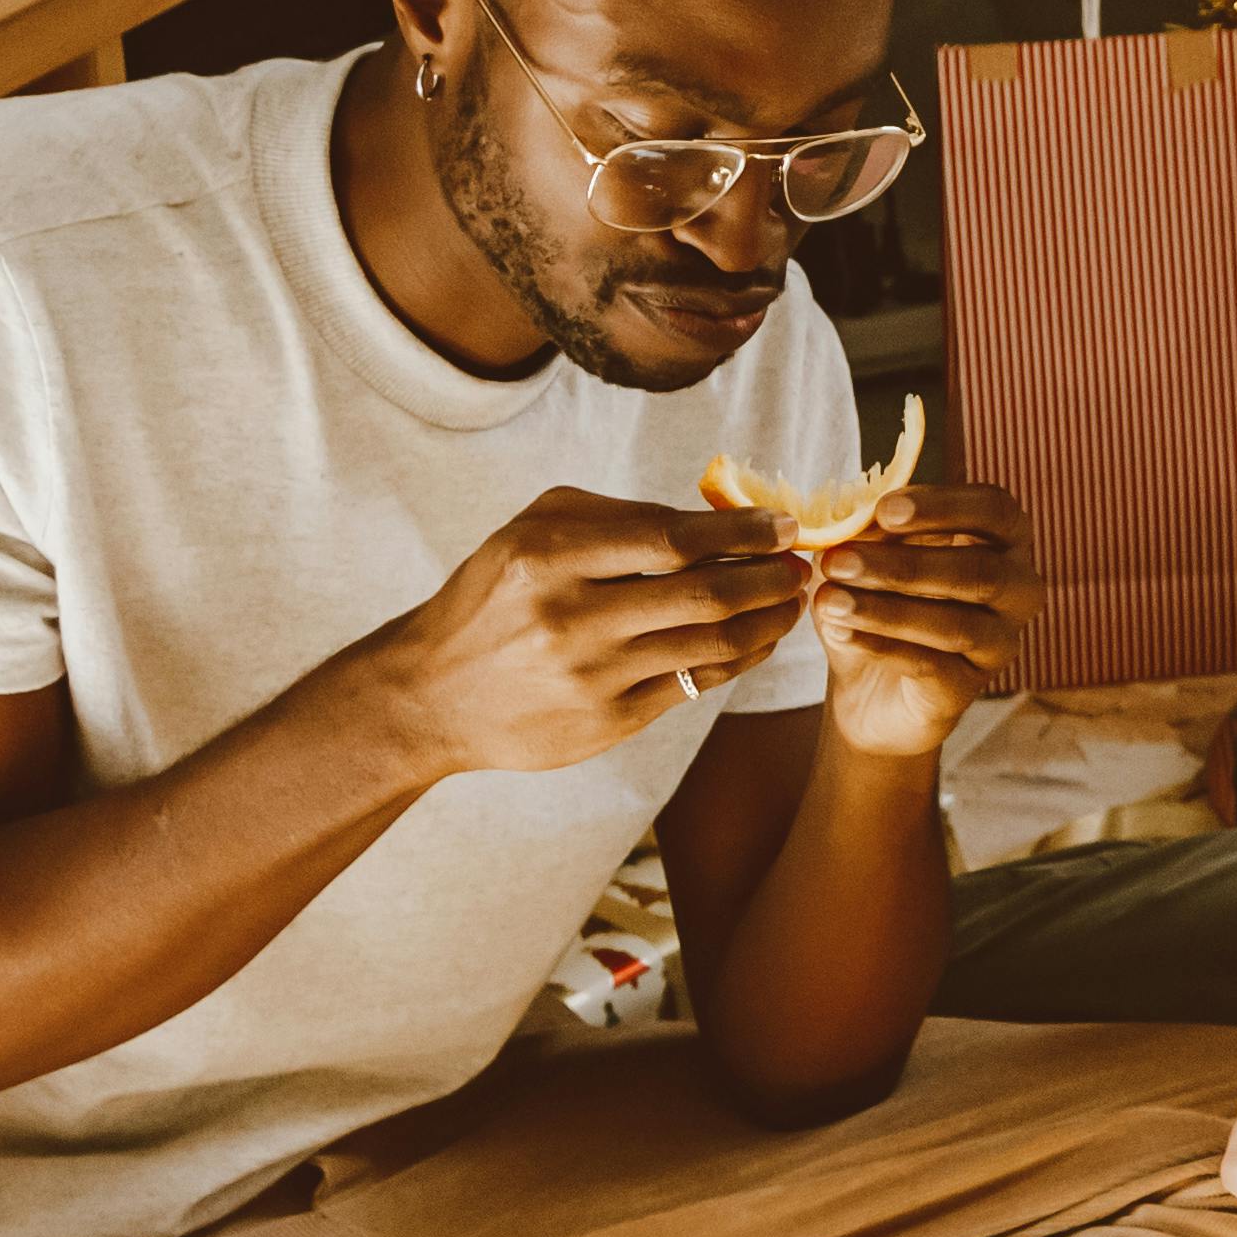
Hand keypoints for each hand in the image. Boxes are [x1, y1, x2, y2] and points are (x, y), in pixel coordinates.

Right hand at [365, 488, 806, 777]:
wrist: (432, 693)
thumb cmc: (495, 595)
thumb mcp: (533, 532)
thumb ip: (616, 515)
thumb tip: (712, 515)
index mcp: (549, 555)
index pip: (672, 538)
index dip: (742, 532)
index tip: (785, 525)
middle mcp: (570, 617)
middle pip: (705, 595)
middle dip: (770, 578)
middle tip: (804, 565)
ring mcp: (591, 676)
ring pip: (710, 644)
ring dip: (767, 620)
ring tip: (792, 600)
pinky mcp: (607, 721)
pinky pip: (694, 685)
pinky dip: (738, 658)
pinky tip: (758, 639)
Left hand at [810, 482, 1032, 759]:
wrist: (869, 687)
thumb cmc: (878, 599)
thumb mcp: (870, 554)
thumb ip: (873, 531)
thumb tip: (858, 515)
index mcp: (1004, 539)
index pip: (995, 510)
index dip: (945, 506)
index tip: (885, 510)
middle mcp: (1018, 589)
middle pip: (980, 571)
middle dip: (904, 565)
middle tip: (839, 561)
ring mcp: (999, 643)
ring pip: (957, 625)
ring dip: (886, 610)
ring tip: (830, 601)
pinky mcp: (968, 689)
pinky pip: (932, 666)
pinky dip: (881, 647)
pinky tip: (840, 634)